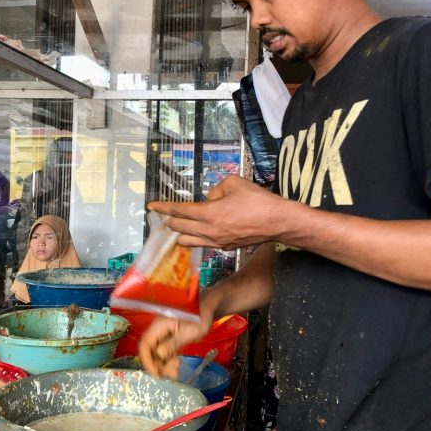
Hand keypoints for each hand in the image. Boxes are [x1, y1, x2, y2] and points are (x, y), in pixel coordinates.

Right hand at [138, 314, 211, 378]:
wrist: (208, 310)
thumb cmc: (200, 318)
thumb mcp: (189, 333)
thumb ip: (173, 344)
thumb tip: (159, 354)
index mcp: (159, 325)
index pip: (145, 344)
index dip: (147, 360)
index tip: (155, 374)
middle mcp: (157, 329)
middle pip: (150, 350)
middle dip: (158, 364)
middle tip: (172, 374)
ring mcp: (162, 333)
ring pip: (156, 352)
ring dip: (164, 364)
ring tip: (176, 371)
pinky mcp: (168, 337)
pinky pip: (163, 350)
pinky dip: (168, 359)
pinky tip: (176, 364)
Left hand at [149, 175, 288, 249]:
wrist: (278, 222)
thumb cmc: (259, 201)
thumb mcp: (234, 183)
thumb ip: (216, 189)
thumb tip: (210, 199)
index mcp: (210, 214)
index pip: (179, 211)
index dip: (163, 207)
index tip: (151, 206)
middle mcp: (210, 231)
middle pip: (179, 227)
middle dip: (168, 220)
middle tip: (162, 215)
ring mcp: (217, 242)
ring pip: (188, 240)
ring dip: (180, 232)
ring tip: (175, 226)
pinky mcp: (225, 248)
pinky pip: (203, 244)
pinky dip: (195, 238)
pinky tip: (195, 234)